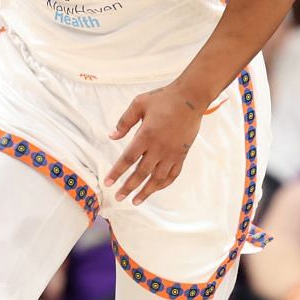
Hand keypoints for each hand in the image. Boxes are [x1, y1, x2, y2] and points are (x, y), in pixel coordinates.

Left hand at [105, 84, 206, 204]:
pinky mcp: (182, 154)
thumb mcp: (139, 103)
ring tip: (135, 201)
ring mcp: (172, 153)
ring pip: (157, 178)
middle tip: (118, 198)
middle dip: (128, 187)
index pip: (128, 159)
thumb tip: (111, 136)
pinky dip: (164, 184)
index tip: (108, 182)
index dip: (117, 172)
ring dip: (146, 191)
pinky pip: (173, 174)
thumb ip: (124, 121)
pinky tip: (156, 189)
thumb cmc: (163, 98)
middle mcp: (159, 148)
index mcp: (146, 135)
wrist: (191, 98)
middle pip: (141, 173)